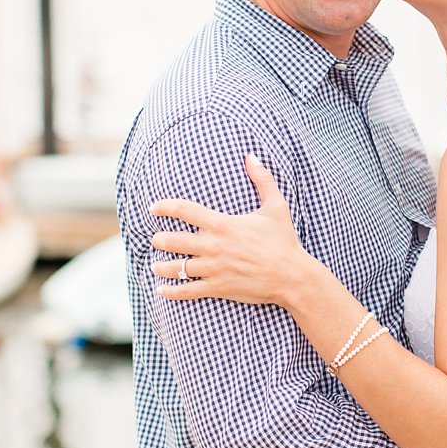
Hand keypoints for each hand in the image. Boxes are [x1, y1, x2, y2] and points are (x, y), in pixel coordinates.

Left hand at [149, 154, 314, 307]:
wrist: (292, 276)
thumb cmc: (284, 241)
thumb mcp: (276, 206)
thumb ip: (262, 179)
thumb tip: (252, 156)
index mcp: (223, 224)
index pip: (184, 211)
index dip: (165, 207)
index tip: (154, 208)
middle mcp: (214, 246)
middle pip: (174, 241)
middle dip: (159, 239)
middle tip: (155, 239)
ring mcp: (214, 269)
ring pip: (178, 267)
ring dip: (162, 266)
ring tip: (155, 266)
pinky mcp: (218, 288)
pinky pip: (188, 291)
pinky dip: (172, 291)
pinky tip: (162, 290)